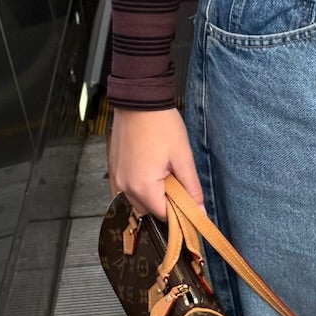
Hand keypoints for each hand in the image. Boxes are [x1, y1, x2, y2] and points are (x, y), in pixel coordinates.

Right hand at [105, 105, 205, 220]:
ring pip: (139, 199)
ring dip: (154, 194)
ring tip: (166, 171)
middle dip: (166, 203)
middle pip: (149, 210)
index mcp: (142, 187)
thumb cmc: (161, 125)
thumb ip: (191, 189)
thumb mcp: (183, 158)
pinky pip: (130, 186)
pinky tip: (154, 167)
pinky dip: (143, 184)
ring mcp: (118, 177)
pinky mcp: (116, 168)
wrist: (139, 100)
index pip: (163, 216)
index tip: (190, 203)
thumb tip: (200, 211)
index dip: (179, 213)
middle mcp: (125, 186)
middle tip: (180, 182)